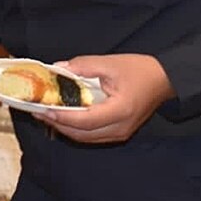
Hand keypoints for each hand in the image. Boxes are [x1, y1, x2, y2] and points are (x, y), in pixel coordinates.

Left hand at [34, 54, 174, 143]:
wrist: (164, 80)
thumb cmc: (140, 70)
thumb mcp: (110, 63)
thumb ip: (82, 66)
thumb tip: (57, 69)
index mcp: (120, 111)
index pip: (83, 120)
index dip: (60, 116)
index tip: (40, 108)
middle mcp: (119, 128)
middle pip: (81, 134)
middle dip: (56, 123)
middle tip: (36, 110)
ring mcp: (120, 134)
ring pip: (84, 137)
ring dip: (63, 127)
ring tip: (45, 113)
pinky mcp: (118, 133)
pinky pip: (91, 135)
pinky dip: (74, 128)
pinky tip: (63, 116)